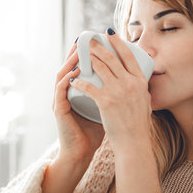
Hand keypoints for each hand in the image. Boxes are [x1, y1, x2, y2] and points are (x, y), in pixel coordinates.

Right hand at [52, 41, 105, 165]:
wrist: (81, 152)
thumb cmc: (94, 132)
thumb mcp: (106, 108)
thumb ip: (114, 96)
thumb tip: (134, 83)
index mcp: (77, 91)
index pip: (80, 67)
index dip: (87, 54)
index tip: (97, 41)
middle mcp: (67, 93)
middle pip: (70, 66)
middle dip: (78, 51)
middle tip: (87, 39)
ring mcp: (61, 100)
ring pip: (62, 74)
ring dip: (70, 61)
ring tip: (80, 50)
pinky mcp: (59, 109)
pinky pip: (61, 90)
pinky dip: (67, 79)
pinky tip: (75, 72)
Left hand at [68, 29, 152, 152]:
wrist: (133, 142)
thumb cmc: (138, 125)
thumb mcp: (145, 102)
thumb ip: (140, 89)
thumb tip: (139, 81)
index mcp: (140, 82)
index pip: (129, 56)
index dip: (118, 42)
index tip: (109, 33)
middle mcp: (130, 83)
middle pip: (112, 58)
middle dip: (98, 46)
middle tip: (90, 40)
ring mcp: (118, 91)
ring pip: (100, 68)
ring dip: (88, 58)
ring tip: (80, 54)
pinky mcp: (106, 101)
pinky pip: (89, 86)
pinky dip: (80, 82)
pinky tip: (73, 79)